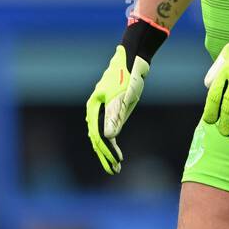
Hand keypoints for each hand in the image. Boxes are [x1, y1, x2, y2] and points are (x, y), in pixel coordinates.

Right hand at [85, 15, 166, 173]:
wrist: (134, 58)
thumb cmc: (128, 75)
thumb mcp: (123, 96)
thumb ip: (115, 116)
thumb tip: (109, 138)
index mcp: (94, 106)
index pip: (98, 135)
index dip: (105, 152)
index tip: (115, 164)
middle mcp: (96, 109)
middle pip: (97, 137)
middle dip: (104, 155)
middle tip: (114, 171)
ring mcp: (103, 108)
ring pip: (102, 134)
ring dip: (107, 150)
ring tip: (115, 165)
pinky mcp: (112, 107)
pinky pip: (108, 127)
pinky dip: (111, 140)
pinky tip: (115, 149)